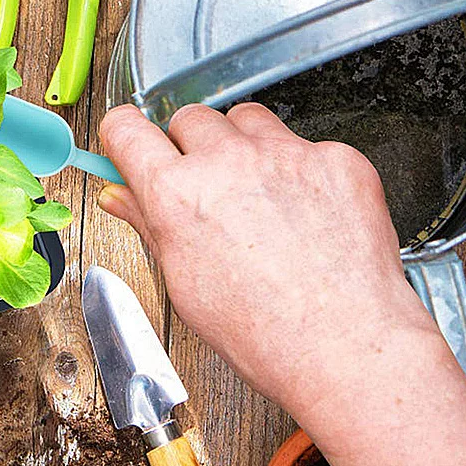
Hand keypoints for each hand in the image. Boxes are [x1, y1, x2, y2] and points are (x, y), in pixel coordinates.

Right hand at [98, 101, 422, 414]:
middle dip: (191, 147)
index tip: (133, 144)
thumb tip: (120, 196)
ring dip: (243, 146)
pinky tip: (306, 212)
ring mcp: (285, 155)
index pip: (126, 128)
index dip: (125, 136)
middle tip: (207, 188)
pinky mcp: (334, 159)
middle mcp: (228, 162)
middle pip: (189, 118)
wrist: (346, 347)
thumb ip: (149, 223)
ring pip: (247, 120)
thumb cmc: (264, 330)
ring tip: (258, 195)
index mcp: (177, 193)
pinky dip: (300, 170)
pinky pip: (305, 145)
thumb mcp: (184, 281)